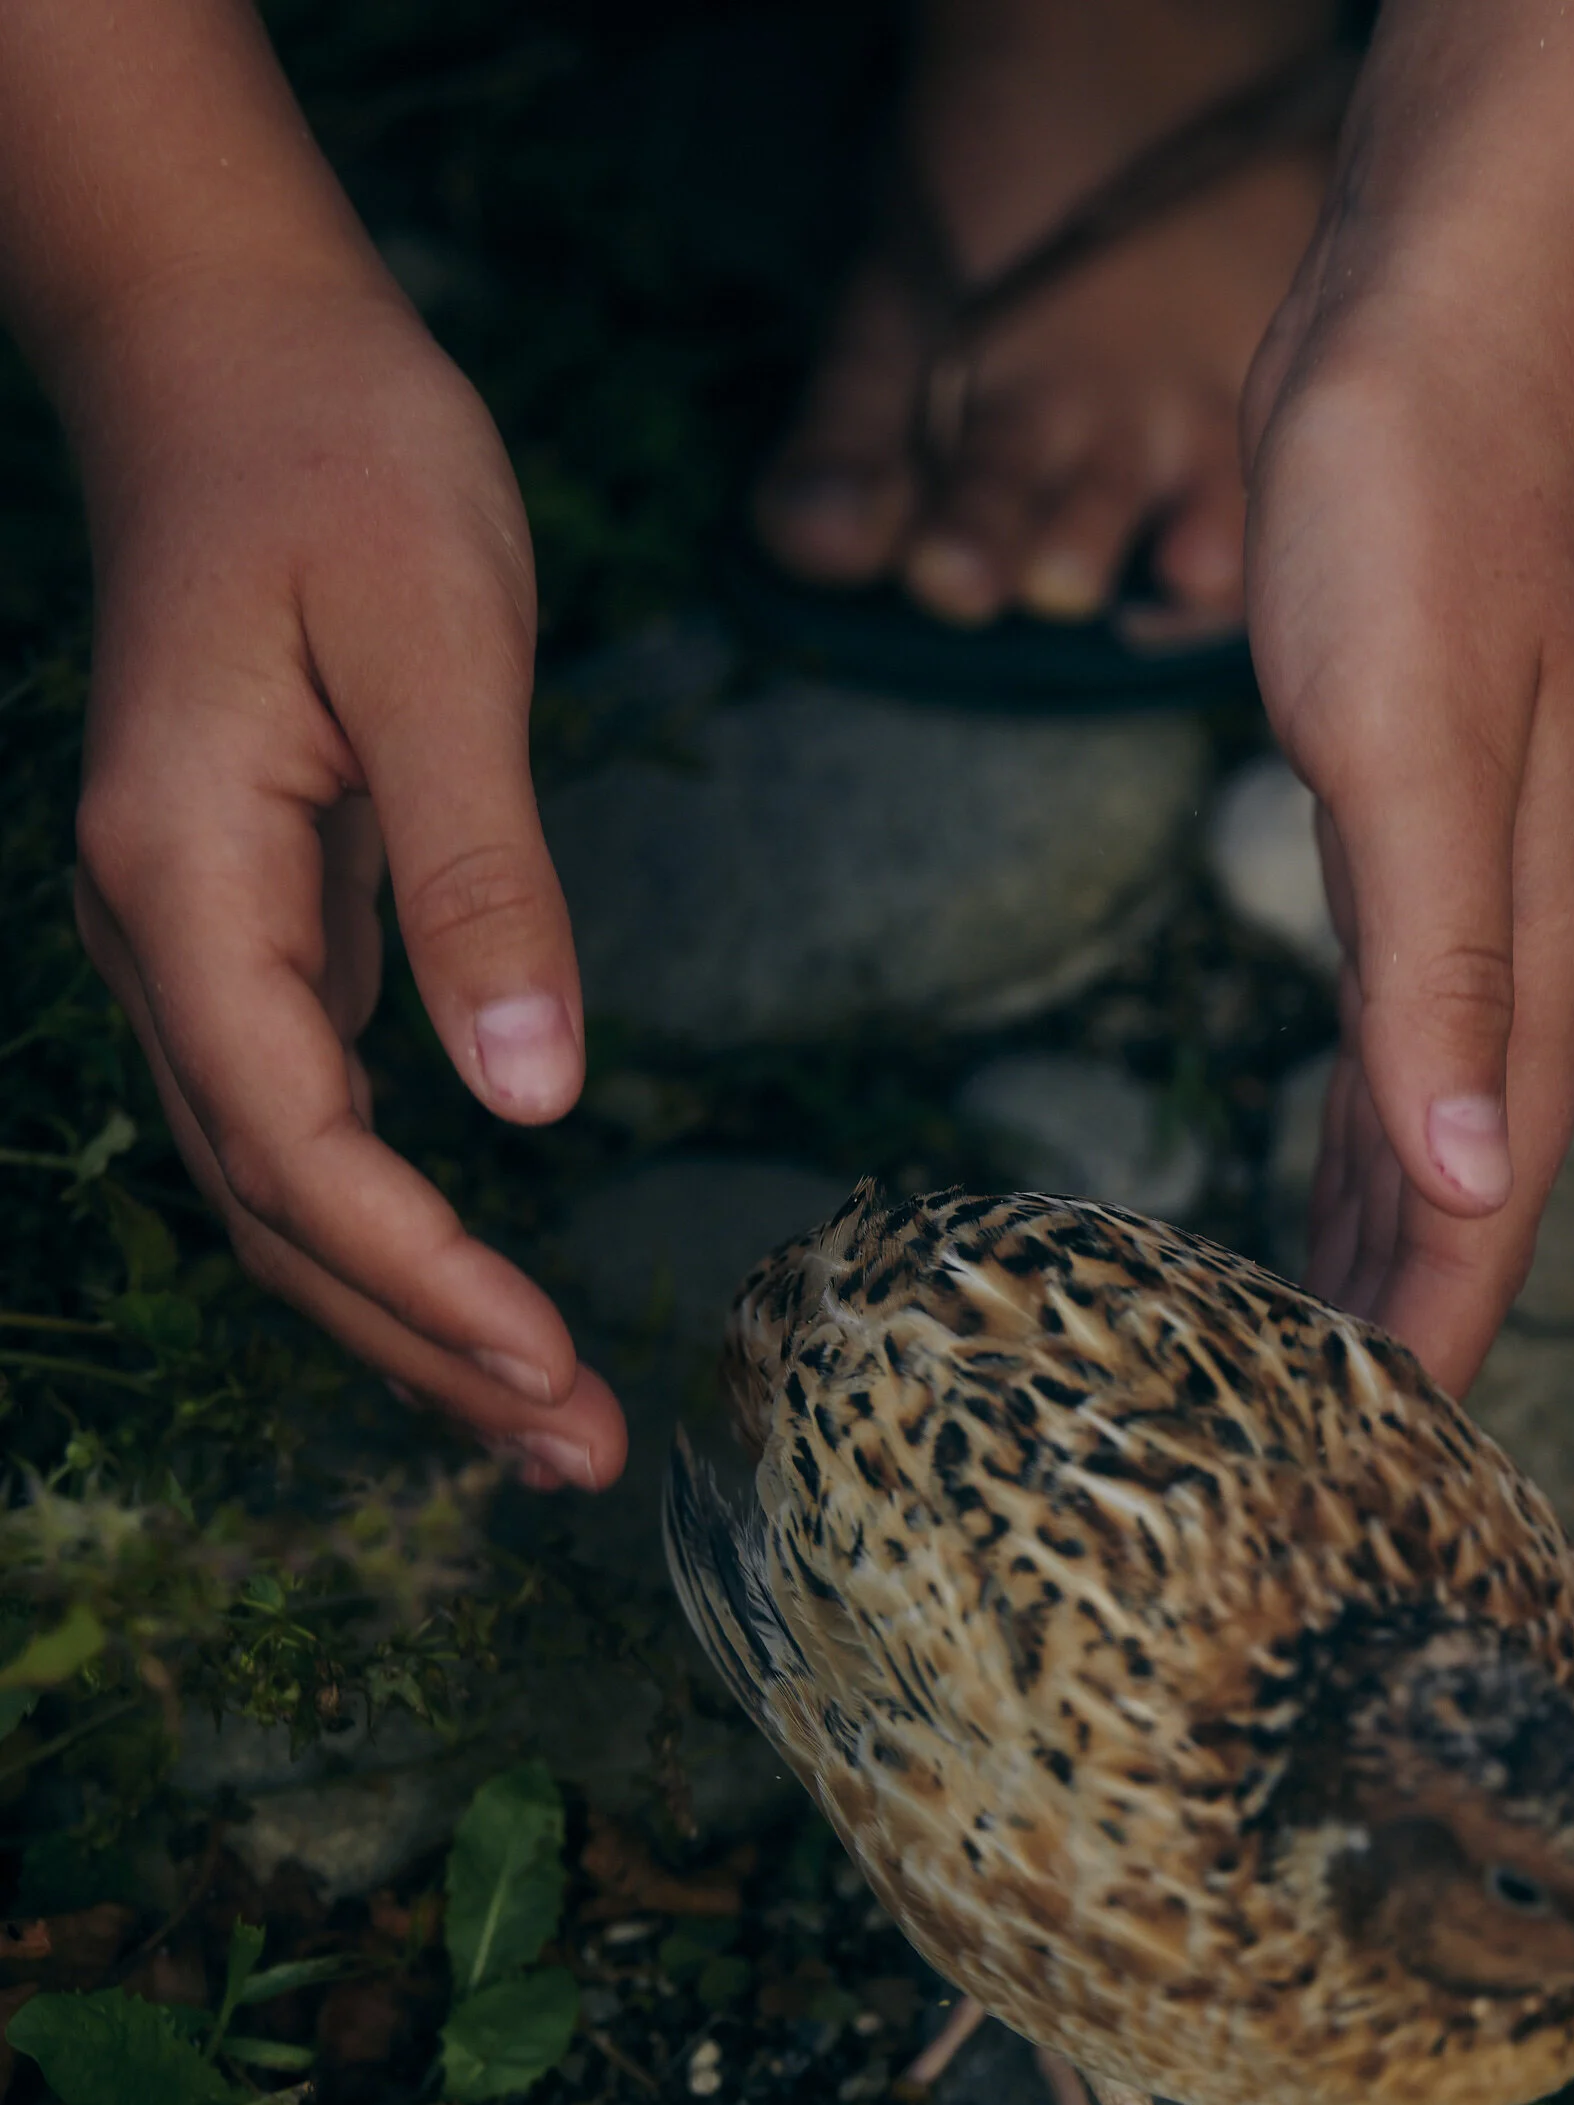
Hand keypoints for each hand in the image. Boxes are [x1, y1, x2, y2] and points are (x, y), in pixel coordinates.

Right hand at [63, 262, 625, 1490]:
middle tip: (579, 1459)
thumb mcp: (442, 648)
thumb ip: (481, 877)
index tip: (546, 1368)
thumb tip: (531, 1093)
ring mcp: (199, 938)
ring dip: (408, 1315)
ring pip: (287, 1183)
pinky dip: (396, 1227)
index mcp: (185, 876)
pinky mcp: (261, 927)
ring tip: (547, 1423)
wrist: (237, 347)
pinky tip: (481, 1294)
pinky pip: (312, 1119)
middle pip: (278, 1206)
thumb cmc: (341, 458)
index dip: (416, 1273)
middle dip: (423, 1348)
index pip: (293, 1139)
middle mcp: (166, 934)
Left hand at [1239, 0, 1573, 1400]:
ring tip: (1325, 1361)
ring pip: (1424, 1126)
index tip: (1393, 1465)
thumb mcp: (1410, 746)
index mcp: (1521, 948)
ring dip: (1383, 1246)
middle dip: (1410, 1323)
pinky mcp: (1401, 835)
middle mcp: (1508, 942)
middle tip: (1336, 1458)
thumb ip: (1439, 974)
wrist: (1444, 320)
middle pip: (1464, 1189)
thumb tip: (1478, 1182)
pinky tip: (1321, 1178)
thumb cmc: (1430, 507)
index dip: (1441, 1336)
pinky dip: (1352, 1138)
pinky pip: (1384, 1042)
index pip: (1488, 1198)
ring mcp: (1462, 889)